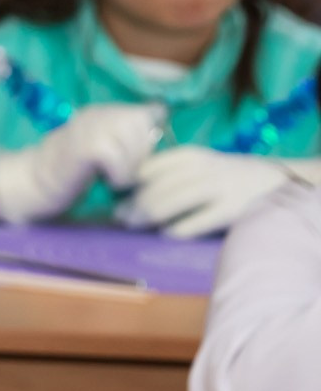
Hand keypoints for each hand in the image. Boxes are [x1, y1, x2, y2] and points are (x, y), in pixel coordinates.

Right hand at [0, 103, 166, 224]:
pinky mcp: (84, 147)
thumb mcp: (103, 149)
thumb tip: (160, 112)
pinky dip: (118, 175)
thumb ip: (127, 133)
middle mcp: (95, 114)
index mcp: (101, 113)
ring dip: (130, 166)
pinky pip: (118, 158)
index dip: (143, 140)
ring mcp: (88, 128)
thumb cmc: (69, 175)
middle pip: (142, 125)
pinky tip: (105, 182)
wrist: (30, 187)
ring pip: (134, 140)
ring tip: (112, 178)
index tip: (126, 160)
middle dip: (140, 153)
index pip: (145, 115)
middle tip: (120, 171)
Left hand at [118, 147, 308, 239]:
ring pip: (169, 203)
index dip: (129, 183)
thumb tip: (126, 193)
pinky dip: (175, 230)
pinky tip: (167, 233)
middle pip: (155, 188)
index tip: (118, 195)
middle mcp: (204, 168)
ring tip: (135, 225)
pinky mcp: (230, 210)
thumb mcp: (198, 165)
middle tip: (121, 217)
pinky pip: (193, 223)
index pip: (149, 168)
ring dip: (147, 217)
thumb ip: (167, 173)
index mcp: (191, 156)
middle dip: (133, 205)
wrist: (273, 182)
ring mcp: (218, 188)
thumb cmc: (223, 177)